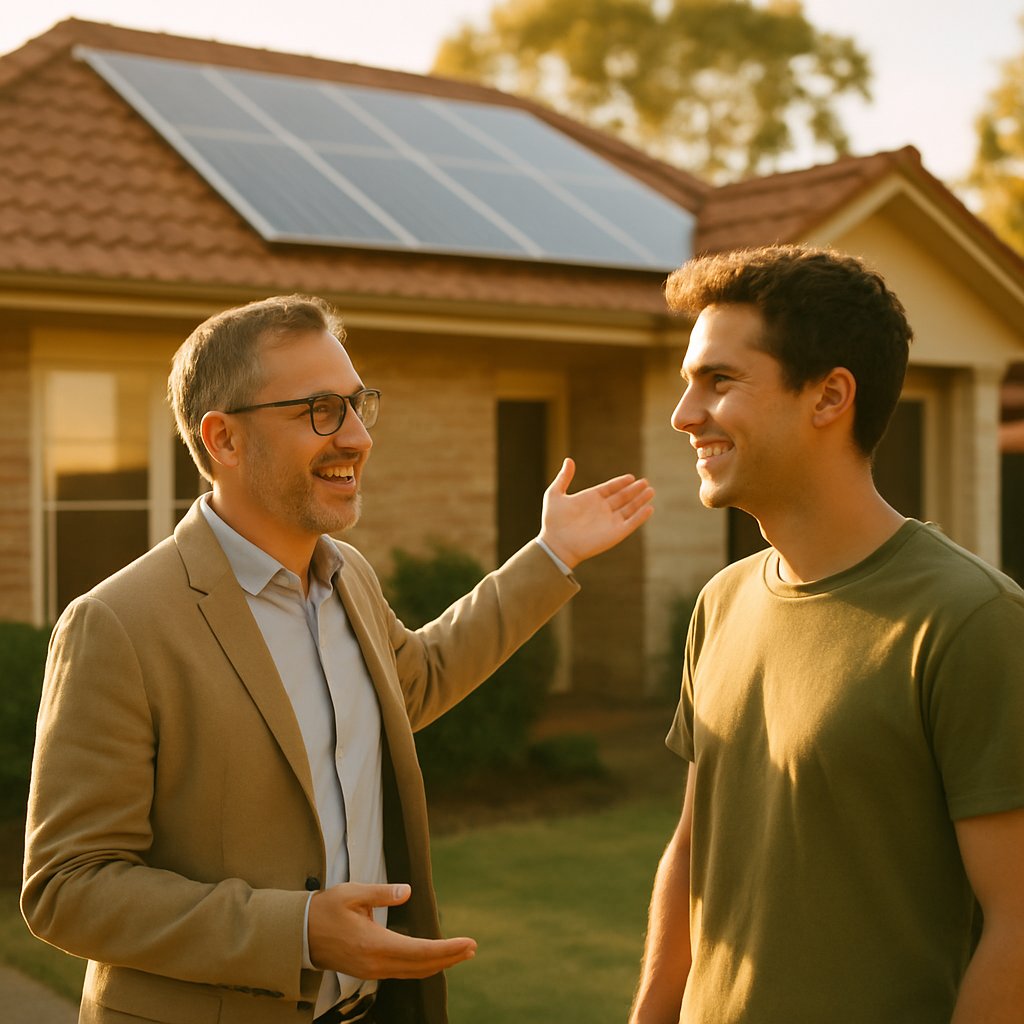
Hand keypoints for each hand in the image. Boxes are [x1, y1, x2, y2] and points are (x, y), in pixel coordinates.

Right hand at [307, 882, 475, 978]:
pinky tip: (432, 959)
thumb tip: (407, 891)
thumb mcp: (352, 894)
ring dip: (438, 963)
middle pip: (422, 966)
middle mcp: (376, 964)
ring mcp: (372, 971)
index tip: (468, 943)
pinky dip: (422, 966)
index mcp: (374, 944)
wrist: (298, 934)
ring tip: (460, 954)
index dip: (448, 949)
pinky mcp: (368, 971)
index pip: (421, 951)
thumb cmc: (325, 910)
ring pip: (413, 972)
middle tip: (472, 948)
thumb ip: (381, 893)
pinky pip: (402, 972)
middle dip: (450, 958)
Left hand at [538, 458, 653, 568]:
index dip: (620, 483)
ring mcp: (609, 521)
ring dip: (640, 500)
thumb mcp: (555, 494)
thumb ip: (564, 477)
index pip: (610, 488)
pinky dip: (641, 516)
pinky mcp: (615, 533)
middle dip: (634, 490)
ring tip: (650, 490)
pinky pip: (631, 523)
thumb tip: (569, 460)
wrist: (556, 544)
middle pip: (622, 497)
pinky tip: (649, 508)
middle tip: (646, 482)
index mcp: (590, 499)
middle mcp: (602, 509)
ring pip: (629, 508)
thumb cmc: (553, 521)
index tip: (631, 477)